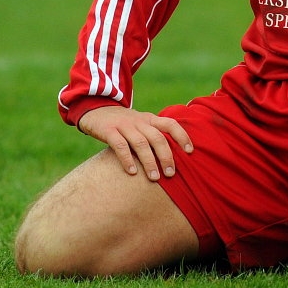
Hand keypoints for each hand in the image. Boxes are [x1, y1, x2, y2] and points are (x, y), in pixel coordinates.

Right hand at [78, 106, 192, 180]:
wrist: (97, 109)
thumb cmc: (124, 123)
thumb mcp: (141, 124)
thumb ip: (153, 135)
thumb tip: (172, 156)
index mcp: (150, 119)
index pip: (171, 124)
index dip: (182, 136)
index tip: (190, 151)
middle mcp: (140, 122)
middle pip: (158, 137)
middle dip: (166, 156)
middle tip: (171, 173)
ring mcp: (124, 125)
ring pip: (141, 143)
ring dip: (149, 161)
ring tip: (155, 178)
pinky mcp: (109, 131)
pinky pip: (120, 145)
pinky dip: (127, 159)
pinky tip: (132, 172)